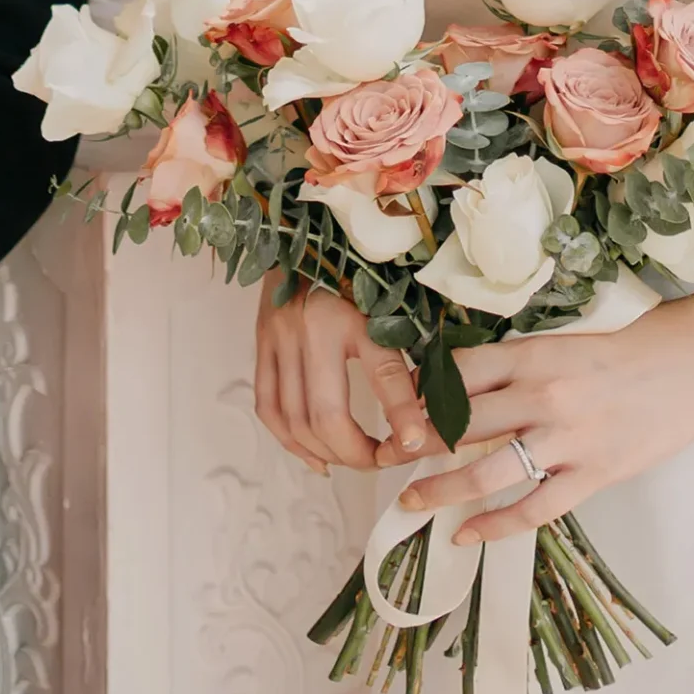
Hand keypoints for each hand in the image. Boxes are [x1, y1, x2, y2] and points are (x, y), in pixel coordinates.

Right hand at [255, 270, 426, 472]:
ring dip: (325, 452)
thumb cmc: (356, 267)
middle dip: (355, 451)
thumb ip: (405, 344)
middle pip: (326, 413)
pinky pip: (268, 407)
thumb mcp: (388, 299)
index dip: (402, 414)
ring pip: (294, 419)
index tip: (415, 444)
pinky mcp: (261, 343)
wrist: (302, 233)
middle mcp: (311, 327)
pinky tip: (315, 456)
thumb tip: (431, 400)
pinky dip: (290, 441)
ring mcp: (278, 337)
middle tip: (381, 460)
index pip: (384, 373)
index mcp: (355, 312)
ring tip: (353, 460)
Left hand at [377, 298, 693, 542]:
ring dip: (441, 490)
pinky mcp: (594, 474)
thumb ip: (518, 364)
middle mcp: (542, 396)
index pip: (457, 374)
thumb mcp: (565, 340)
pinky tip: (466, 534)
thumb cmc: (630, 345)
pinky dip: (495, 526)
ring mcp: (568, 440)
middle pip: (460, 426)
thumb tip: (465, 385)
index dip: (419, 392)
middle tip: (388, 457)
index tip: (398, 409)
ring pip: (486, 473)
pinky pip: (534, 508)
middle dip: (416, 444)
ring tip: (411, 501)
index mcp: (533, 355)